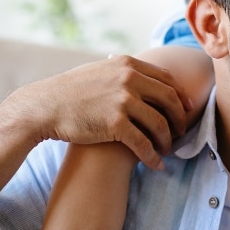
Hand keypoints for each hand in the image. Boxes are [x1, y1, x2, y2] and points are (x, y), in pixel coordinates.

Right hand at [4, 55, 193, 169]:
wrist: (43, 107)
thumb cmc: (70, 92)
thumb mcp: (100, 71)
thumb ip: (123, 72)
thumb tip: (142, 75)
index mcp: (128, 64)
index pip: (167, 79)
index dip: (180, 96)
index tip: (187, 109)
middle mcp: (129, 79)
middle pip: (170, 99)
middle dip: (179, 119)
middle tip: (181, 132)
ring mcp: (123, 100)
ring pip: (159, 123)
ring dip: (167, 140)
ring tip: (167, 150)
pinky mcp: (115, 123)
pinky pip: (143, 143)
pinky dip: (153, 156)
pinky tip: (156, 165)